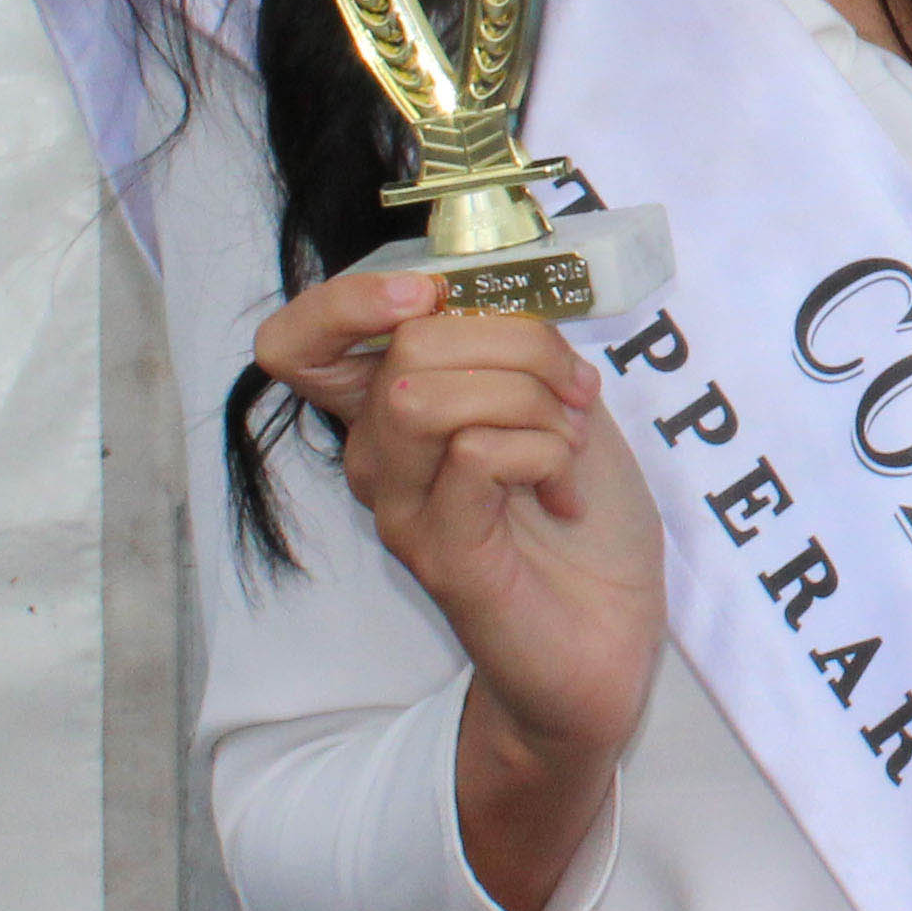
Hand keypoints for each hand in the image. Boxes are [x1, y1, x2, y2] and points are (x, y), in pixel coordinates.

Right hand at [253, 267, 665, 910]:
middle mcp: (377, 458)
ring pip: (425, 393)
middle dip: (515, 342)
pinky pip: (474, 455)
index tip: (432, 290)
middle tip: (572, 389)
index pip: (299, 340)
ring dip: (527, 395)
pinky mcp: (441, 554)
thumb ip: (507, 340)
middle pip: (403, 346)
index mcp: (391, 408)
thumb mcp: (551, 397)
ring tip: (569, 438)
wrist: (612, 635)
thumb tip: (487, 275)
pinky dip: (541, 448)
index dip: (349, 298)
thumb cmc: (582, 514)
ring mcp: (401, 510)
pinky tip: (564, 489)